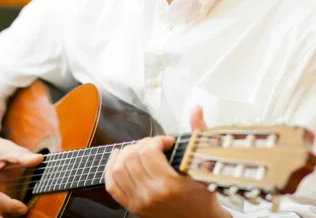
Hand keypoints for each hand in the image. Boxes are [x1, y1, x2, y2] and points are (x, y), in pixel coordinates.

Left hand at [104, 107, 229, 217]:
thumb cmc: (203, 196)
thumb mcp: (204, 165)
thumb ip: (199, 134)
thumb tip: (196, 110)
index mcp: (168, 185)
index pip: (148, 152)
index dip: (156, 140)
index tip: (166, 142)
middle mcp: (150, 194)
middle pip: (131, 158)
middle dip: (142, 144)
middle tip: (153, 146)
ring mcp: (139, 201)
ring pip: (118, 168)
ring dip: (125, 153)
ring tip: (138, 150)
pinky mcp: (132, 206)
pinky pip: (111, 184)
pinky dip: (111, 169)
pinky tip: (118, 159)